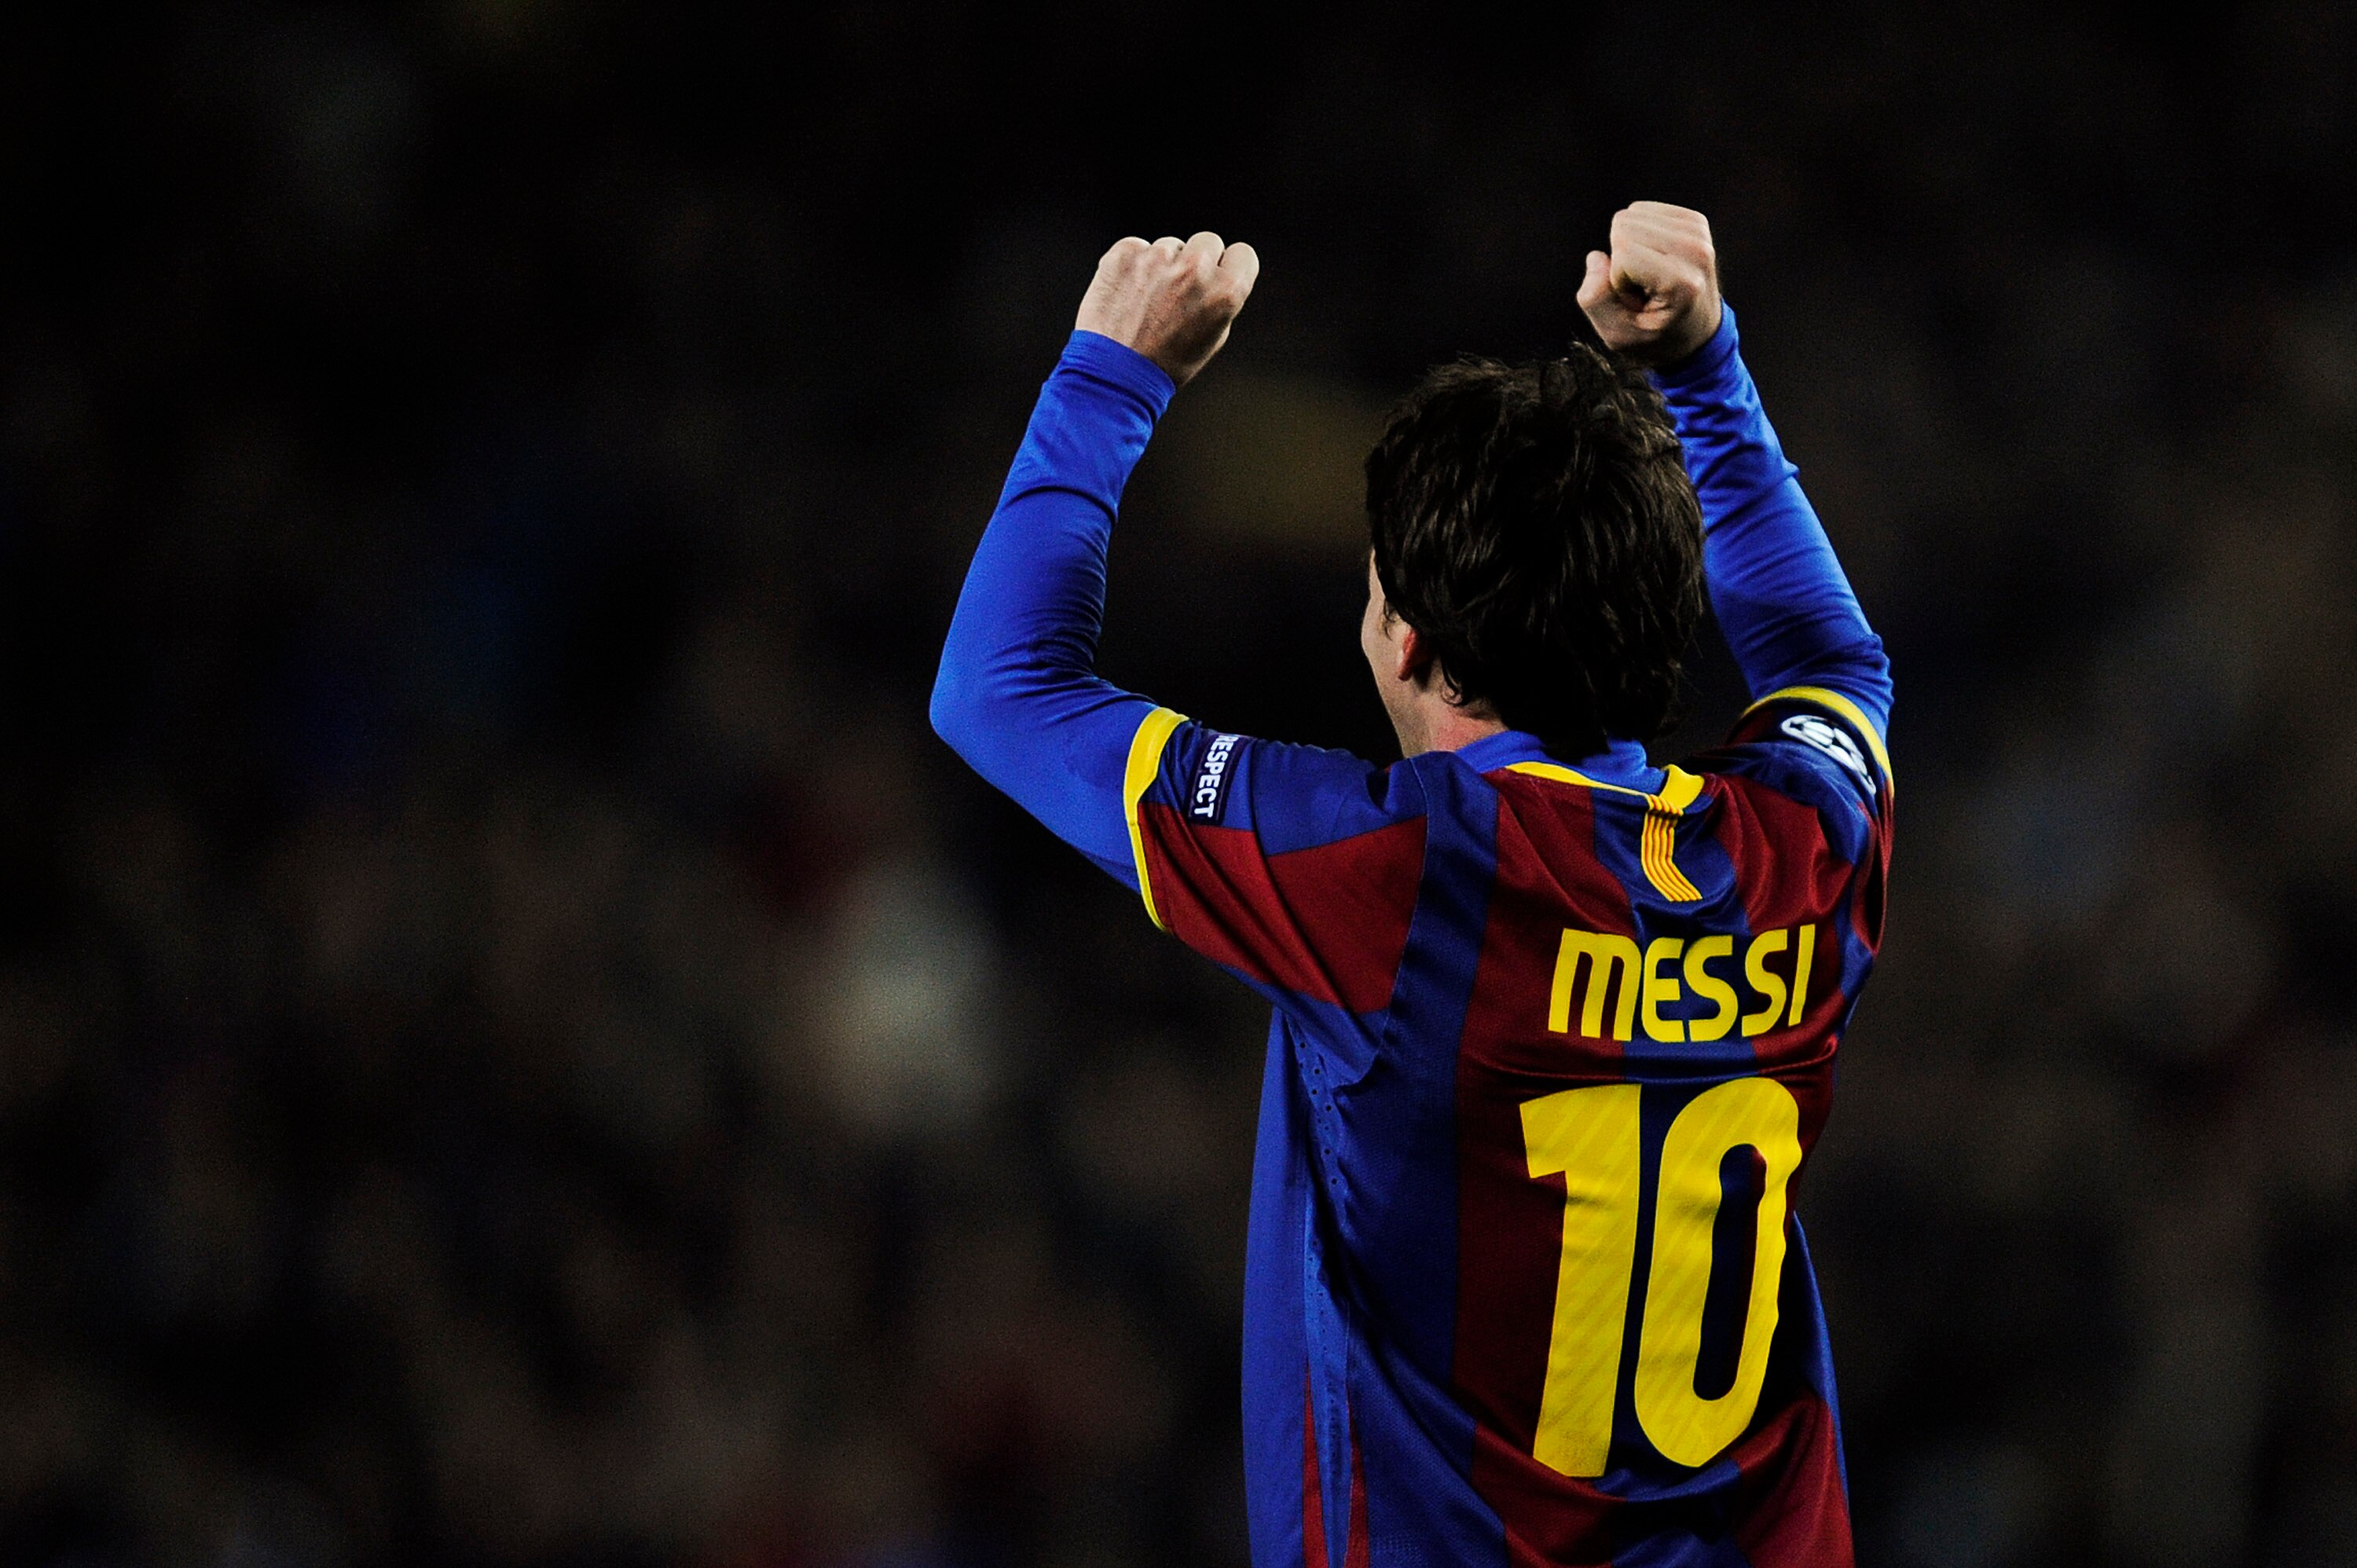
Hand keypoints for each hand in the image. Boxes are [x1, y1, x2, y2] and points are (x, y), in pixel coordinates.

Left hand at [1075, 231, 1259, 387]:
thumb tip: (1216, 273)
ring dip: (1162, 266)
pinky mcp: (1125, 253)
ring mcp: (1158, 257)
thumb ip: (1220, 299)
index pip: (1243, 254)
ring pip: (1169, 246)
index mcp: (1225, 291)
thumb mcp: (1212, 337)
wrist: (1114, 374)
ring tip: (1146, 303)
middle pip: (1208, 242)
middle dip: (1197, 262)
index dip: (1228, 267)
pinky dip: (1132, 267)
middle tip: (1178, 292)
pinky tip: (1126, 295)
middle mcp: (1195, 268)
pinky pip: (1137, 248)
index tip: (1216, 277)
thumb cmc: (1166, 363)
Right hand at [1576, 202, 1722, 366]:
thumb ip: (1594, 300)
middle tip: (1642, 287)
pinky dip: (1640, 235)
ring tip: (1650, 276)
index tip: (1637, 301)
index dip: (1617, 278)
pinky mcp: (1695, 221)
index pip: (1624, 251)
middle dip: (1622, 259)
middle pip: (1624, 226)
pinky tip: (1655, 260)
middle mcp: (1697, 252)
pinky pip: (1642, 210)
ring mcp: (1700, 233)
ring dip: (1630, 247)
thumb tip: (1596, 256)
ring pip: (1631, 215)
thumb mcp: (1617, 335)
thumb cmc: (1655, 337)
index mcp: (1683, 283)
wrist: (1696, 334)